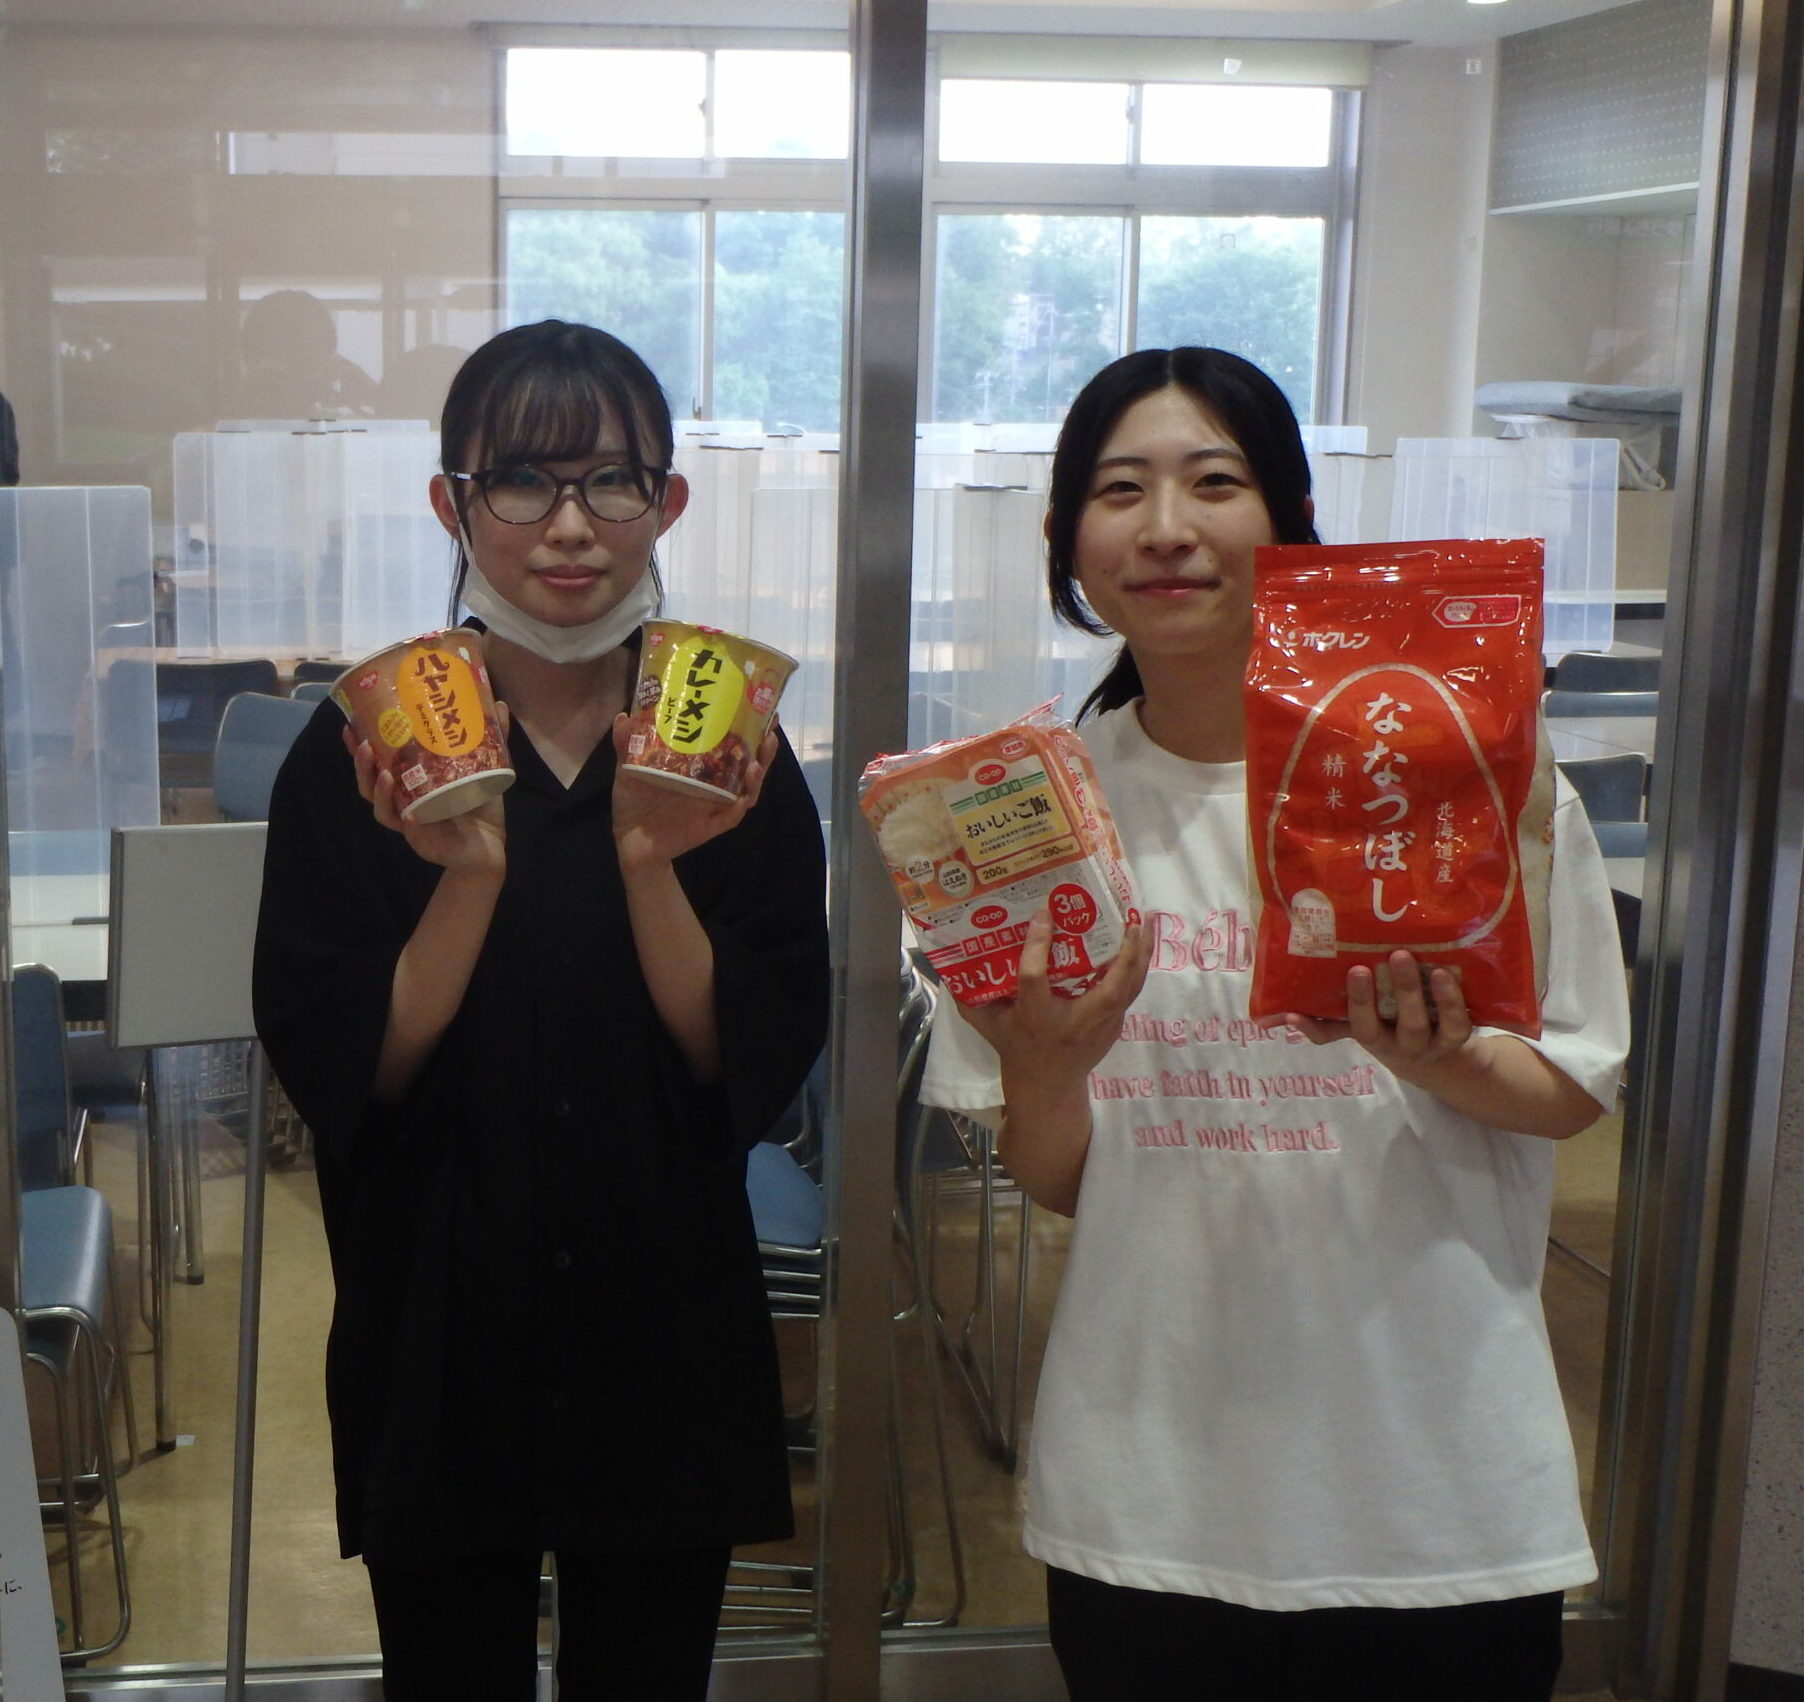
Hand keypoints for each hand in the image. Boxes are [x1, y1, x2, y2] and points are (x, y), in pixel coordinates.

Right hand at [343, 703, 507, 880]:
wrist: (491, 845)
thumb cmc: (480, 804)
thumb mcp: (484, 768)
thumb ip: (490, 739)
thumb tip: (500, 704)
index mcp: (409, 782)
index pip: (377, 763)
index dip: (359, 748)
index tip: (351, 725)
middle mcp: (404, 801)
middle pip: (369, 785)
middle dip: (362, 765)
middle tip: (363, 743)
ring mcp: (411, 823)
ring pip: (382, 809)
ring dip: (379, 791)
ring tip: (384, 774)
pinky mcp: (425, 842)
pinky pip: (412, 833)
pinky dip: (410, 823)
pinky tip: (411, 814)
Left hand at [611, 715, 775, 868]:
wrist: (630, 841)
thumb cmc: (635, 802)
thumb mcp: (629, 770)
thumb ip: (627, 745)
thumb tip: (624, 716)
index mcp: (700, 766)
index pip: (730, 744)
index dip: (747, 727)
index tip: (757, 706)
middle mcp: (713, 784)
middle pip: (747, 765)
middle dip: (763, 750)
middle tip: (769, 732)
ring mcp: (714, 806)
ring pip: (746, 791)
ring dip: (756, 778)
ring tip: (757, 764)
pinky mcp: (709, 826)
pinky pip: (729, 818)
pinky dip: (737, 808)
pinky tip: (742, 799)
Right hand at [961, 909, 1151, 1085]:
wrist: (1046, 1087)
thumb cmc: (1015, 1046)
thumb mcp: (987, 1023)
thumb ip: (970, 996)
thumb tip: (953, 959)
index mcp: (1036, 1017)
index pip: (1036, 979)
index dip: (1038, 945)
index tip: (1044, 912)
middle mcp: (1074, 1022)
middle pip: (1110, 986)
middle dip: (1126, 952)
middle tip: (1133, 917)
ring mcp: (1099, 1026)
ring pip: (1130, 987)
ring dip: (1142, 952)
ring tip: (1148, 918)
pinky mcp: (1113, 1026)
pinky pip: (1130, 991)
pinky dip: (1138, 965)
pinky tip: (1141, 942)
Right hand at [1269, 950, 1475, 1082]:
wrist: (1438, 1058)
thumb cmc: (1389, 1028)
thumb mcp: (1362, 1027)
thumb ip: (1328, 1021)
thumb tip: (1286, 1010)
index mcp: (1376, 1039)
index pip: (1362, 1027)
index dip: (1357, 1005)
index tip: (1352, 972)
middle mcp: (1403, 1046)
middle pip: (1398, 1026)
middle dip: (1390, 996)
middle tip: (1381, 958)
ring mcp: (1432, 1043)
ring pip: (1424, 1025)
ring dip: (1419, 995)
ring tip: (1412, 959)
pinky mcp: (1457, 1036)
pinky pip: (1457, 1023)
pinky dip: (1451, 1000)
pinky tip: (1443, 974)